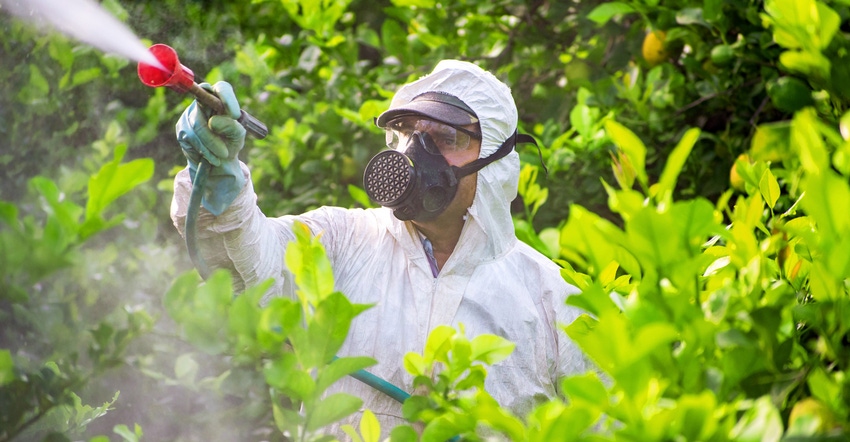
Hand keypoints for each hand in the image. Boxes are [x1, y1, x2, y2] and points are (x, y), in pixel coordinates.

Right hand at [175, 81, 246, 215]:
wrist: (219, 161)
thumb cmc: (230, 142)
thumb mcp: (237, 136)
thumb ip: (231, 127)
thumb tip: (213, 122)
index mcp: (221, 98)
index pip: (222, 88)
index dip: (227, 97)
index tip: (235, 115)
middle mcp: (203, 102)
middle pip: (204, 109)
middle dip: (214, 134)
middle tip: (225, 152)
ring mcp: (190, 114)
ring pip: (197, 126)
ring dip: (211, 145)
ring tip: (222, 156)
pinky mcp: (182, 129)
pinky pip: (191, 137)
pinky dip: (203, 150)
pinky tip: (212, 158)